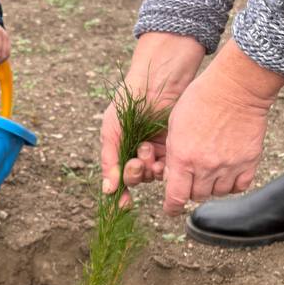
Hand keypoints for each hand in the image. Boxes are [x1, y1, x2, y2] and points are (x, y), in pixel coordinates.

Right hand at [101, 33, 205, 200]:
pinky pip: (171, 165)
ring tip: (148, 151)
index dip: (121, 192)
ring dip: (150, 169)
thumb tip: (108, 190)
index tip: (123, 203)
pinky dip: (165, 166)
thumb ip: (110, 160)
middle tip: (137, 162)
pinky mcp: (176, 146)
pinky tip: (162, 157)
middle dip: (136, 174)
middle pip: (138, 177)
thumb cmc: (129, 101)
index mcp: (122, 147)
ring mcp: (159, 149)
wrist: (157, 80)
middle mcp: (140, 151)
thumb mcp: (112, 129)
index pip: (120, 176)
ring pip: (155, 174)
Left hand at [162, 40, 283, 214]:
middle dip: (191, 190)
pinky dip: (232, 183)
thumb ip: (174, 153)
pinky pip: (240, 186)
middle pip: (196, 196)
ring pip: (218, 193)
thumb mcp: (174, 125)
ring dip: (211, 186)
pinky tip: (228, 172)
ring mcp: (229, 166)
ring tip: (210, 169)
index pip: (175, 197)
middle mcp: (206, 167)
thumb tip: (173, 174)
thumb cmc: (199, 99)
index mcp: (183, 158)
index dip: (171, 207)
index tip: (171, 208)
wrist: (235, 87)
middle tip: (192, 176)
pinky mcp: (249, 161)